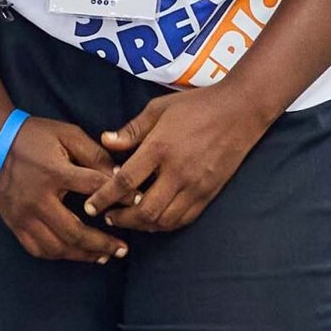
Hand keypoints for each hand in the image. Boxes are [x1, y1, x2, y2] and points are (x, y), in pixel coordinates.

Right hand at [0, 116, 125, 264]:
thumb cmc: (34, 136)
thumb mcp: (67, 134)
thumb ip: (94, 154)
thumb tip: (119, 174)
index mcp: (54, 172)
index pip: (94, 188)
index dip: (120, 196)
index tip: (139, 203)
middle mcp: (38, 199)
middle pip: (74, 231)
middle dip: (102, 243)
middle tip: (122, 249)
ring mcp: (24, 215)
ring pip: (56, 246)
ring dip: (83, 254)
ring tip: (103, 256)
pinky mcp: (14, 223)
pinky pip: (38, 249)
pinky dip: (59, 255)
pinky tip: (75, 254)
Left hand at [84, 89, 267, 234]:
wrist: (240, 110)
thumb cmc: (197, 105)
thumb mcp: (159, 109)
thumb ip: (131, 130)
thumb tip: (105, 141)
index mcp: (160, 148)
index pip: (125, 182)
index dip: (103, 198)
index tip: (90, 207)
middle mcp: (178, 171)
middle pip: (144, 210)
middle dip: (122, 219)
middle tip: (109, 216)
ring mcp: (196, 185)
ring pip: (164, 220)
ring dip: (142, 225)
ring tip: (129, 219)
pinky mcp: (209, 193)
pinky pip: (183, 219)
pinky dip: (164, 224)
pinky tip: (154, 218)